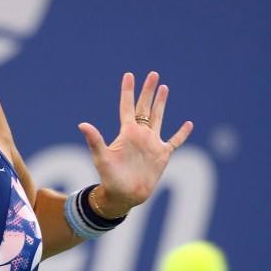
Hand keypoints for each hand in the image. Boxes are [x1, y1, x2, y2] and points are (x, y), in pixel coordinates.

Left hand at [77, 71, 192, 216]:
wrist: (124, 196)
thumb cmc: (110, 178)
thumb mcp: (102, 157)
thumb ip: (95, 140)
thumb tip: (82, 124)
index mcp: (127, 133)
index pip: (127, 107)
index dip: (128, 91)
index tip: (129, 75)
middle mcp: (140, 135)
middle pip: (145, 108)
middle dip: (148, 91)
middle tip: (153, 74)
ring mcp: (152, 144)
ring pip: (158, 118)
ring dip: (160, 104)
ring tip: (164, 87)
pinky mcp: (162, 155)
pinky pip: (174, 141)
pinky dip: (182, 134)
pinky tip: (189, 124)